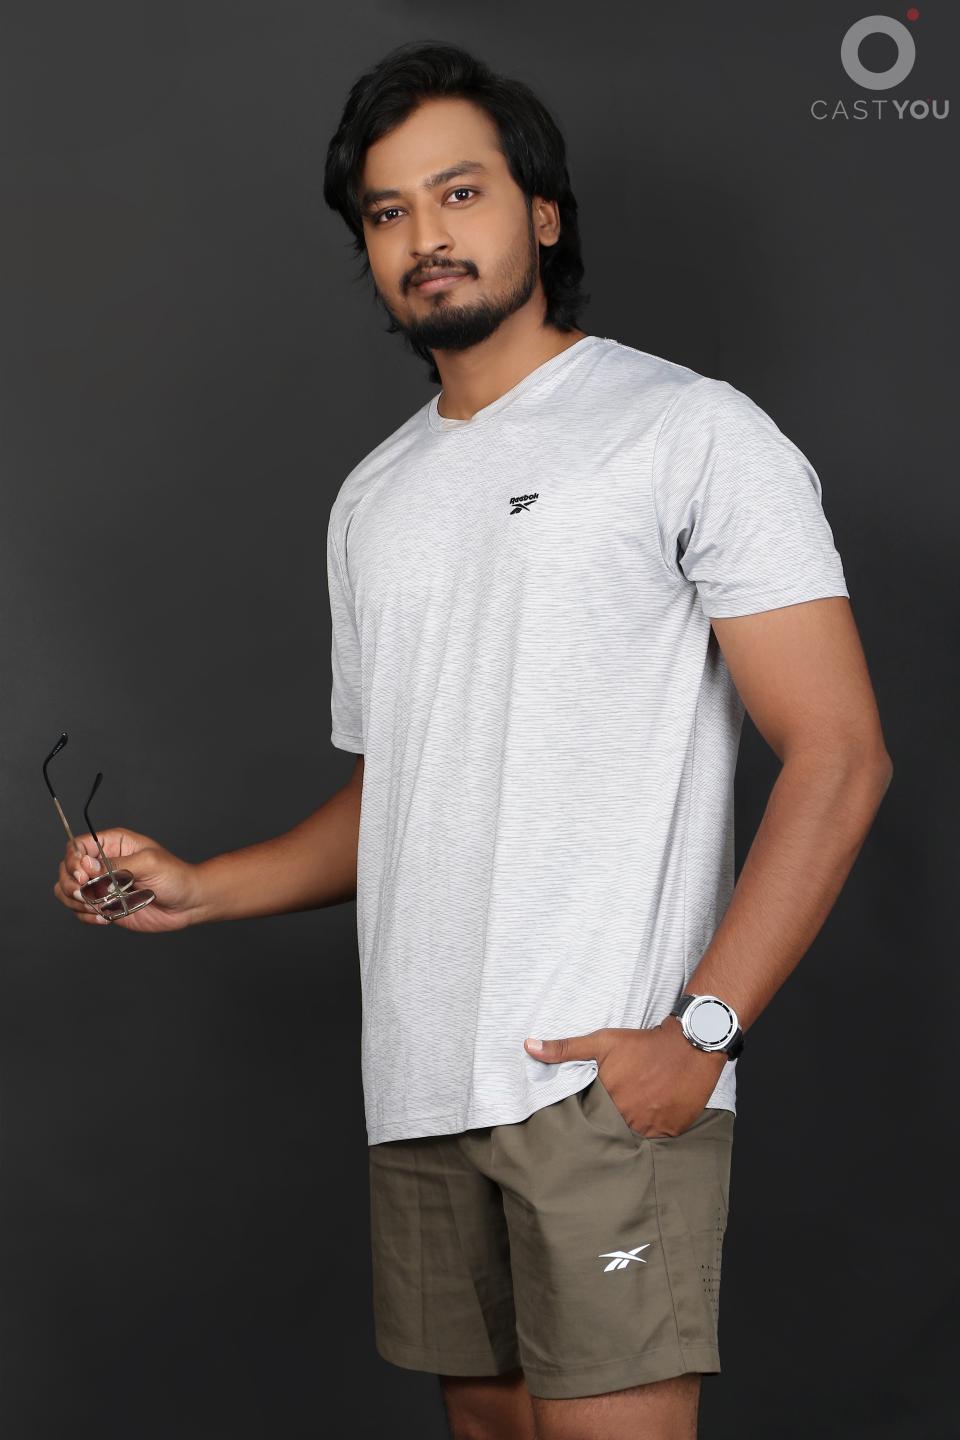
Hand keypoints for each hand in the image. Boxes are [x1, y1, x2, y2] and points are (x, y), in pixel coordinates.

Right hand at [54, 827, 204, 932]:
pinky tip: (105, 917)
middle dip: (71, 883)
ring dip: (76, 902)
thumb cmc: (174, 876)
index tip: (83, 875)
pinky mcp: (104, 905)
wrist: (187, 903)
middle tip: (87, 894)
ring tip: (99, 907)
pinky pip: (80, 911)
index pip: (77, 846)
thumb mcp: (148, 863)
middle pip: (66, 869)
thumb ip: (116, 865)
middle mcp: (103, 863)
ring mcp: (102, 886)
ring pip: (67, 891)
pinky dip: (86, 916)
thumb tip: (87, 866)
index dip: (73, 860)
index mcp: (113, 844)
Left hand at [524, 1019, 726, 1137]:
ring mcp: (652, 1128)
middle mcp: (629, 1118)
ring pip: (633, 1136)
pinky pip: (656, 1138)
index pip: (589, 1119)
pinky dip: (652, 1130)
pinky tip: (651, 1115)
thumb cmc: (643, 1044)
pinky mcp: (672, 1131)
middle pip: (611, 1130)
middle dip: (608, 1125)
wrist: (689, 1045)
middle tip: (612, 1113)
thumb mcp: (602, 1042)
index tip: (588, 1113)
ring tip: (632, 1114)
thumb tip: (528, 1046)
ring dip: (630, 1128)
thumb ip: (564, 1048)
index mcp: (608, 1099)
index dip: (588, 1116)